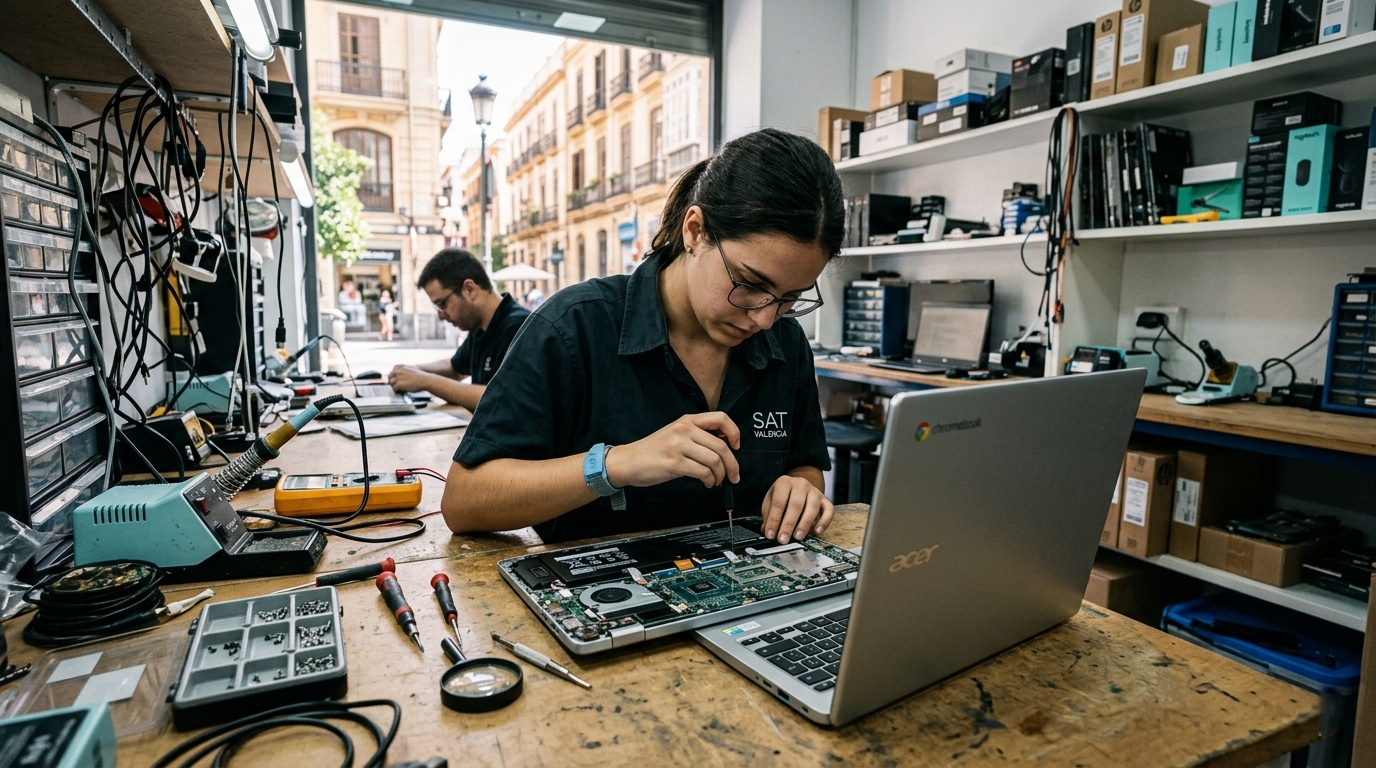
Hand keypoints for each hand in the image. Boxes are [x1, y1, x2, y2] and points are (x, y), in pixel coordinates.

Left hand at [387, 365, 430, 392]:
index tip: (395, 380)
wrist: (425, 380)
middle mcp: (397, 371)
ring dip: (394, 387)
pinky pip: (394, 388)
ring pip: (391, 383)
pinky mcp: (398, 384)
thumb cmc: (420, 376)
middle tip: (396, 386)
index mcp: (400, 367)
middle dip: (392, 382)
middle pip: (390, 377)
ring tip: (398, 390)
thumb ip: (404, 371)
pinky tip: (400, 392)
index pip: (392, 371)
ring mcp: (397, 378)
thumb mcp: (411, 369)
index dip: (393, 377)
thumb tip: (401, 377)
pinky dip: (396, 391)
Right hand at [605, 412, 740, 489]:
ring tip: (716, 481)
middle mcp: (684, 430)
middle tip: (734, 475)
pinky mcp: (674, 464)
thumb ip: (696, 436)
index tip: (737, 446)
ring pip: (714, 460)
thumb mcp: (675, 434)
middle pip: (721, 446)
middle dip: (733, 464)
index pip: (720, 418)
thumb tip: (723, 446)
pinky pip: (703, 472)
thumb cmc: (653, 451)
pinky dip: (710, 480)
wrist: (628, 461)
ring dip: (721, 475)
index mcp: (687, 421)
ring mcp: (678, 446)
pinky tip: (707, 483)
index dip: (734, 432)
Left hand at [761, 475, 832, 544]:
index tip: (770, 535)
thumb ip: (768, 517)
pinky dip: (824, 522)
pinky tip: (816, 532)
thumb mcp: (770, 503)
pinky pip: (829, 510)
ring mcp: (815, 491)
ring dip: (804, 524)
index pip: (779, 502)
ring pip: (812, 507)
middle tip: (783, 540)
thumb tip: (767, 532)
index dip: (774, 520)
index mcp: (784, 482)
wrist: (796, 487)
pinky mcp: (825, 500)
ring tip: (797, 537)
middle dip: (788, 524)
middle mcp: (801, 484)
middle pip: (795, 505)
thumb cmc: (781, 498)